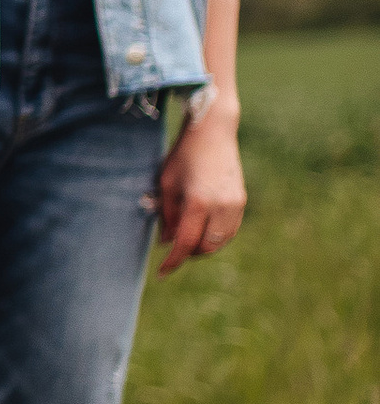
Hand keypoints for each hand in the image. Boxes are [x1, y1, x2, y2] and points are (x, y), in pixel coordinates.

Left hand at [154, 111, 244, 272]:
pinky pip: (229, 230)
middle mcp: (220, 206)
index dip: (173, 261)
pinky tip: (201, 228)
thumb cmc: (183, 155)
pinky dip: (215, 236)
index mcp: (198, 202)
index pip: (185, 243)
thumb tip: (167, 243)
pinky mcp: (241, 201)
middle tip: (173, 250)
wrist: (214, 131)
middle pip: (205, 248)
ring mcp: (235, 204)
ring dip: (202, 246)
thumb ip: (166, 216)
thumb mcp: (166, 183)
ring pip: (220, 242)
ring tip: (186, 238)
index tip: (162, 272)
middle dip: (188, 253)